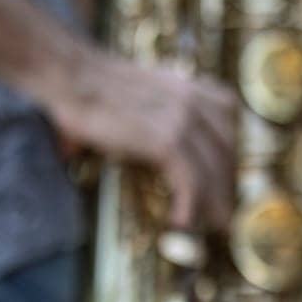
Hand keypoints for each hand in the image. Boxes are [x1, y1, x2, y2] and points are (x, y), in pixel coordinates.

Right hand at [44, 49, 238, 230]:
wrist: (72, 76)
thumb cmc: (94, 87)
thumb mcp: (142, 91)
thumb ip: (162, 108)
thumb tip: (163, 143)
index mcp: (190, 88)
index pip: (227, 121)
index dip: (229, 152)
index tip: (225, 176)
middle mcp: (194, 102)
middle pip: (225, 149)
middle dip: (226, 183)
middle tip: (224, 209)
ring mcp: (182, 120)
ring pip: (212, 169)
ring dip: (215, 201)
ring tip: (214, 224)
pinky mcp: (165, 140)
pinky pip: (190, 179)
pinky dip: (190, 203)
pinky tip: (182, 220)